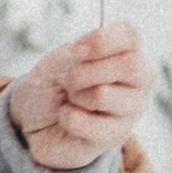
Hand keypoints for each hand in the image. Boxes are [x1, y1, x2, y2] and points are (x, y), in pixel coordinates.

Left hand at [8, 21, 153, 170]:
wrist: (34, 122)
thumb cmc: (52, 86)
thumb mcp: (56, 61)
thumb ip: (75, 56)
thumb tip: (86, 56)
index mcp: (128, 53)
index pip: (130, 35)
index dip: (101, 40)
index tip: (75, 51)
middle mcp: (138, 81)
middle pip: (130, 65)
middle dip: (86, 71)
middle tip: (69, 80)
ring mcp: (131, 111)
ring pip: (103, 95)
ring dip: (75, 95)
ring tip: (72, 100)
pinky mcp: (115, 137)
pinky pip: (84, 122)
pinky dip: (66, 117)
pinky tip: (70, 119)